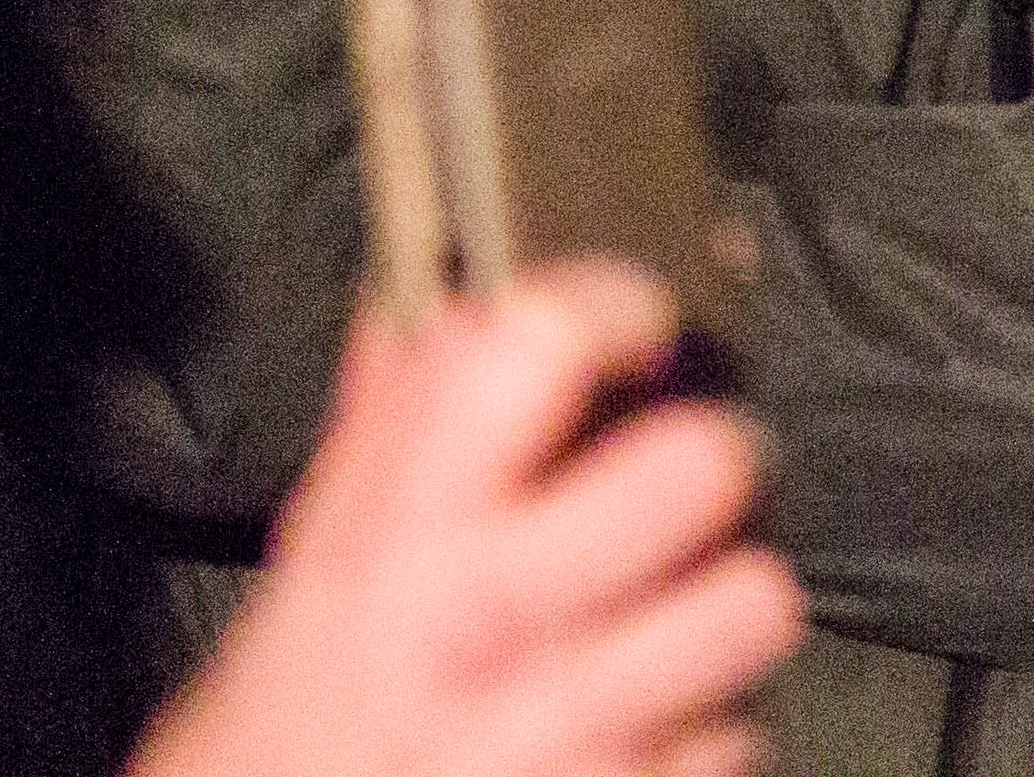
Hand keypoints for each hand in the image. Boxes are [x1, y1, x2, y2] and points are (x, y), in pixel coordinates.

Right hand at [132, 262, 799, 776]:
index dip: (611, 304)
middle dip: (703, 461)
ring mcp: (563, 727)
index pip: (533, 351)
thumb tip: (435, 299)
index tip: (634, 316)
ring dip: (722, 608)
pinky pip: (734, 735)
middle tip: (674, 479)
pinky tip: (639, 722)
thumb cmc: (283, 735)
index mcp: (401, 540)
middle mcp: (490, 623)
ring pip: (750, 602)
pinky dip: (699, 731)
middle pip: (697, 466)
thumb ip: (387, 431)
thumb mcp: (309, 572)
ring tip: (673, 611)